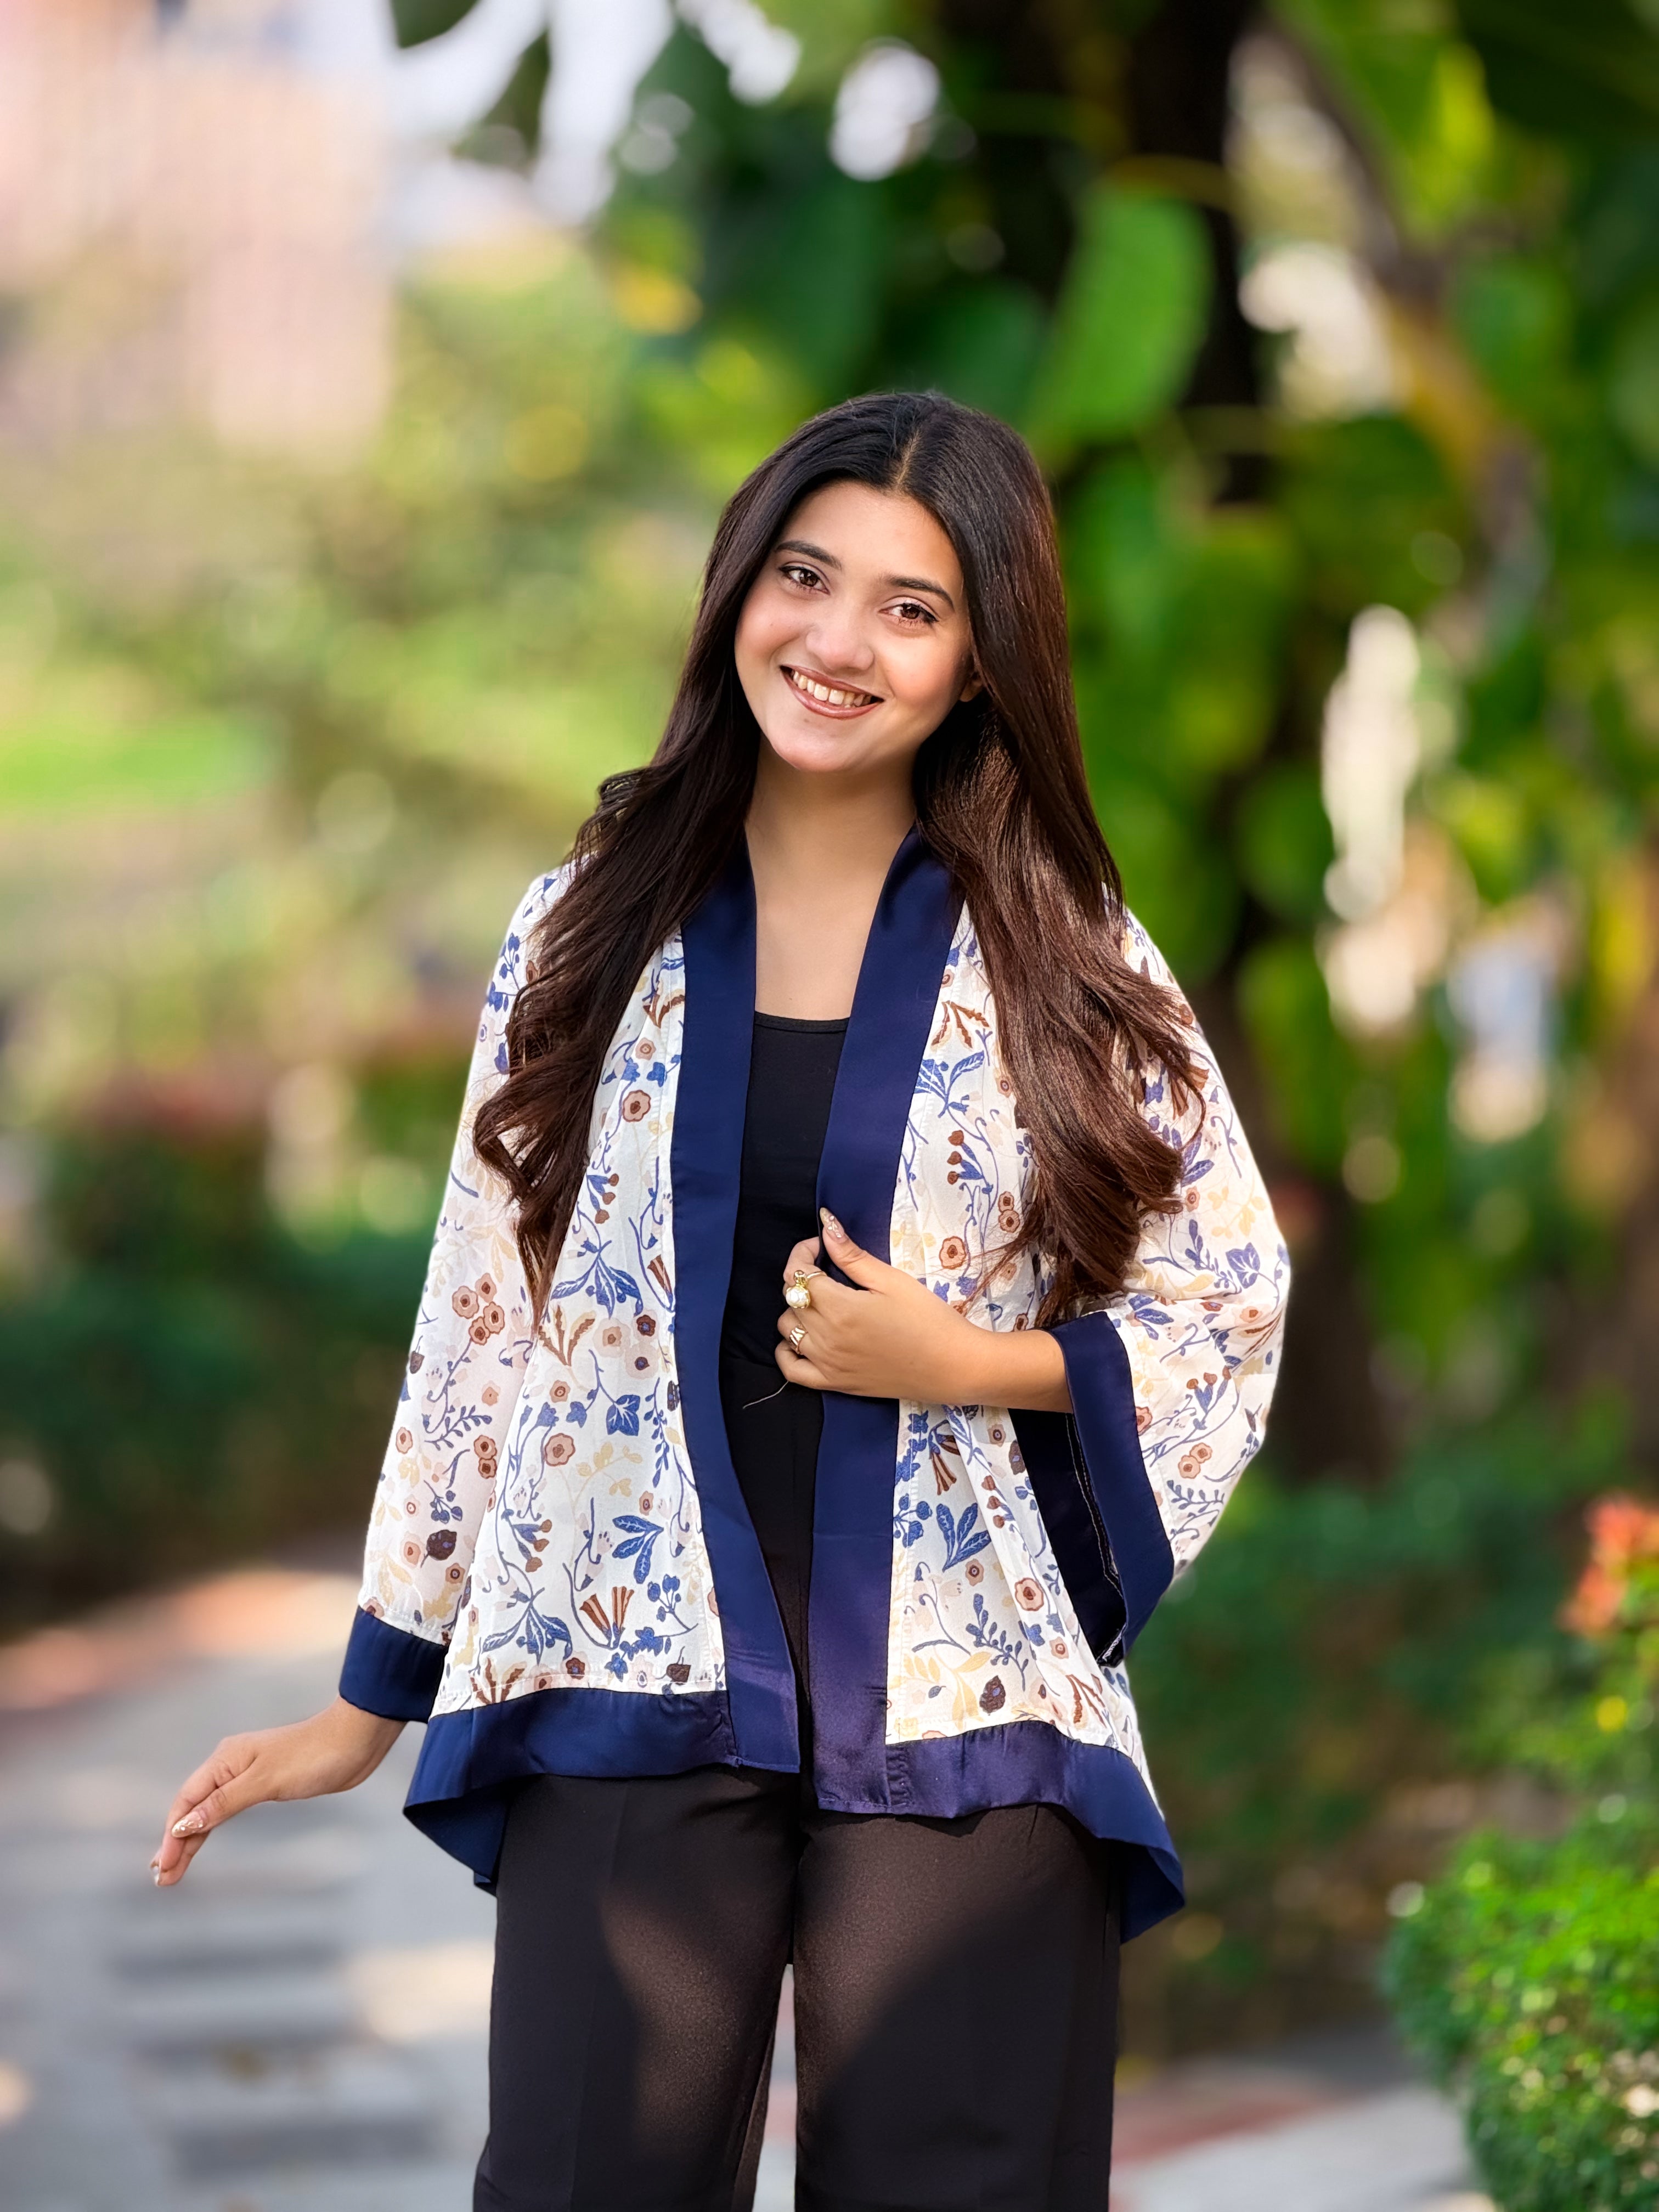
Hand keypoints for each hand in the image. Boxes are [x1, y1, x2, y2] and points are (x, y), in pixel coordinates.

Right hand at [151, 1698, 403, 1887]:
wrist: (354, 1741)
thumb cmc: (312, 1756)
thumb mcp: (265, 1781)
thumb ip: (224, 1803)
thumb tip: (183, 1824)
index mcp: (225, 1760)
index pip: (186, 1801)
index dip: (171, 1835)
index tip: (162, 1867)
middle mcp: (230, 1766)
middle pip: (193, 1808)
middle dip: (176, 1842)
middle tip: (162, 1878)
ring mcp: (246, 1775)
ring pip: (208, 1811)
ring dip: (190, 1838)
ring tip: (172, 1870)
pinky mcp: (264, 1784)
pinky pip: (226, 1809)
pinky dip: (211, 1827)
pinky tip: (200, 1839)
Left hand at [775, 1210, 1070, 1412]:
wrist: (952, 1366)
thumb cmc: (928, 1319)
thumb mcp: (892, 1280)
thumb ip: (852, 1256)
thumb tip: (825, 1226)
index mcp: (840, 1308)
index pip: (799, 1274)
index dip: (803, 1254)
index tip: (819, 1247)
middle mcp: (826, 1338)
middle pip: (792, 1300)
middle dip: (803, 1278)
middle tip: (828, 1272)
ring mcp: (827, 1364)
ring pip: (788, 1330)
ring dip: (797, 1311)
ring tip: (824, 1303)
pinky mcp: (835, 1383)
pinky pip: (791, 1370)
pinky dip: (785, 1352)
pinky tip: (799, 1338)